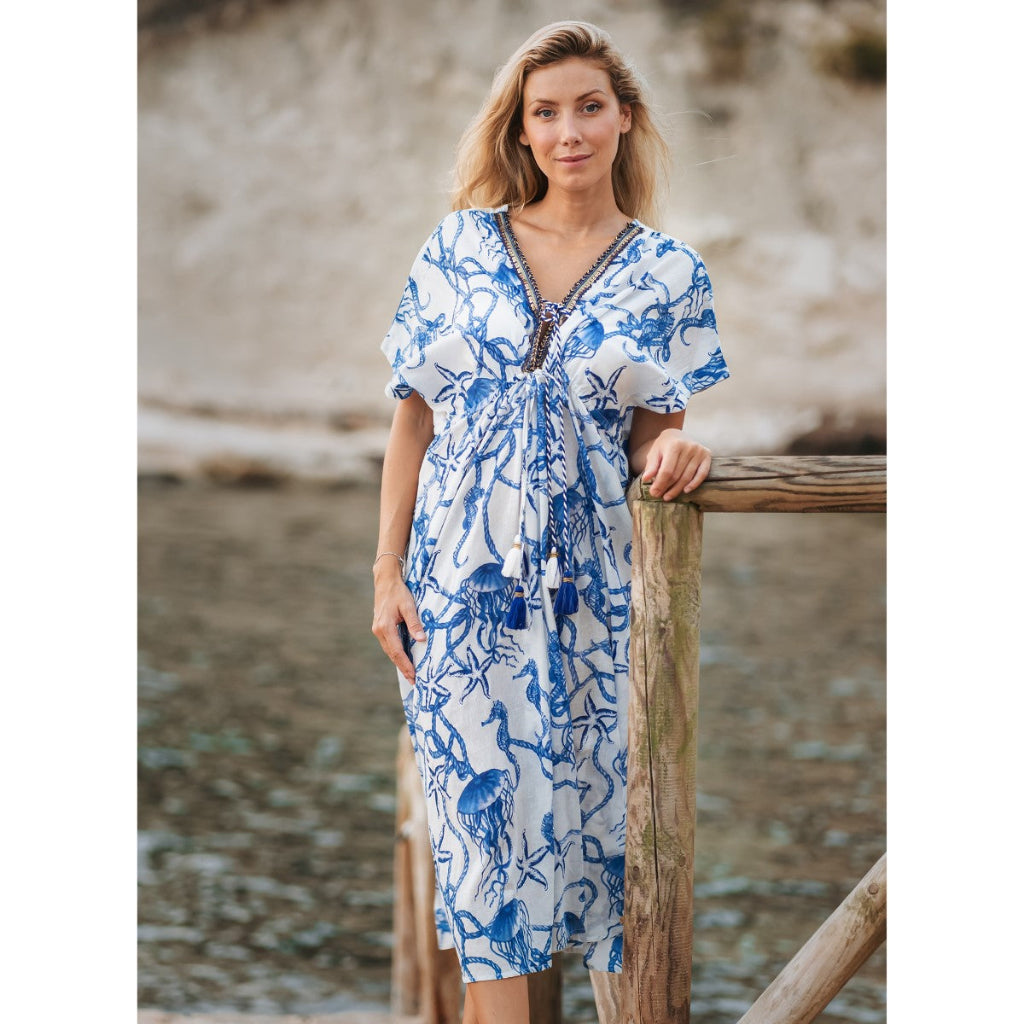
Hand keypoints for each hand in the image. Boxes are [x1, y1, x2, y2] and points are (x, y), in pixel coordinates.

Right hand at [371, 564, 426, 682]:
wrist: (385, 581)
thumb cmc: (398, 592)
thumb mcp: (408, 606)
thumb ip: (415, 623)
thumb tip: (422, 640)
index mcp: (385, 627)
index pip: (397, 652)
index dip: (406, 665)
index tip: (414, 676)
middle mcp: (379, 631)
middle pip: (392, 654)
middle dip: (403, 668)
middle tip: (414, 681)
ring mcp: (377, 630)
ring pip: (389, 650)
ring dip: (399, 662)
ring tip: (410, 674)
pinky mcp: (380, 627)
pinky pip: (389, 644)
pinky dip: (396, 653)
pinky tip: (403, 658)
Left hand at [641, 428, 711, 500]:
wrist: (678, 435)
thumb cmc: (664, 445)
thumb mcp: (655, 452)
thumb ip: (651, 465)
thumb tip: (646, 479)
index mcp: (674, 445)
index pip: (667, 470)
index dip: (660, 483)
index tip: (653, 492)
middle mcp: (688, 447)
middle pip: (677, 475)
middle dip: (666, 487)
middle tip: (659, 496)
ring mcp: (699, 451)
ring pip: (687, 477)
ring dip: (677, 489)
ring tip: (668, 496)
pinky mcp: (706, 455)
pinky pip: (702, 474)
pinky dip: (694, 484)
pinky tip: (685, 491)